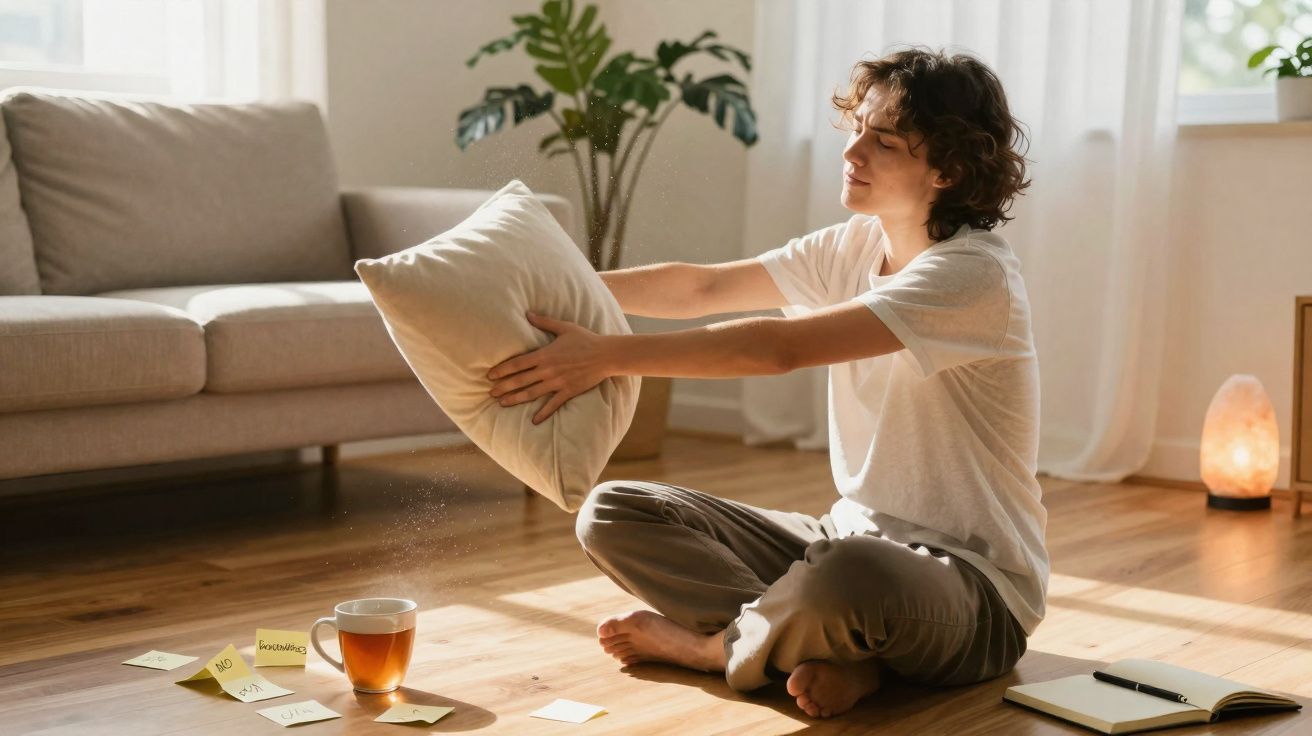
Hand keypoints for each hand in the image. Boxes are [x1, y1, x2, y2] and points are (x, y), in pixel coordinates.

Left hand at [488, 311, 611, 423]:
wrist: (605, 355)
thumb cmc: (585, 339)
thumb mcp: (564, 327)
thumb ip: (544, 322)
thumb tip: (527, 313)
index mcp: (545, 354)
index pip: (518, 363)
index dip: (502, 370)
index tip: (490, 375)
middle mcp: (549, 370)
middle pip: (521, 380)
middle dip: (504, 387)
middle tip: (490, 393)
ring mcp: (558, 382)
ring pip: (532, 393)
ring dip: (516, 399)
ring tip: (502, 403)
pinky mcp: (568, 391)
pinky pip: (553, 404)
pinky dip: (543, 413)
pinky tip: (534, 421)